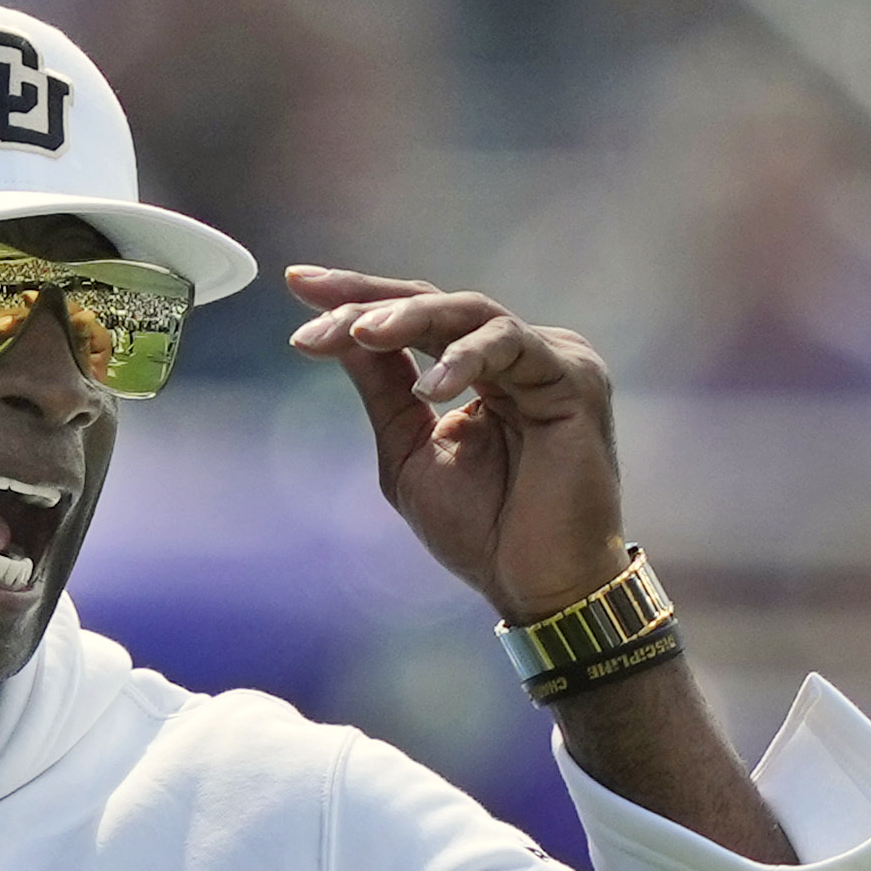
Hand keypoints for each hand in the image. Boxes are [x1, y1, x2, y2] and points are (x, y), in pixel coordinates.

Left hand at [285, 265, 626, 622]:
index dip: (357, 296)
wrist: (536, 587)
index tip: (296, 283)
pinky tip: (428, 388)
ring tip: (360, 334)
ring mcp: (551, 359)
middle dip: (369, 300)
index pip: (415, 319)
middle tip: (313, 308)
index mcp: (482, 370)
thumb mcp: (408, 449)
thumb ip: (382, 389)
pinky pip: (511, 345)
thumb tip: (338, 331)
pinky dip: (464, 359)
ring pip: (470, 312)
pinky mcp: (574, 377)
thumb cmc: (481, 529)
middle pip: (436, 303)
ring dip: (410, 318)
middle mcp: (518, 354)